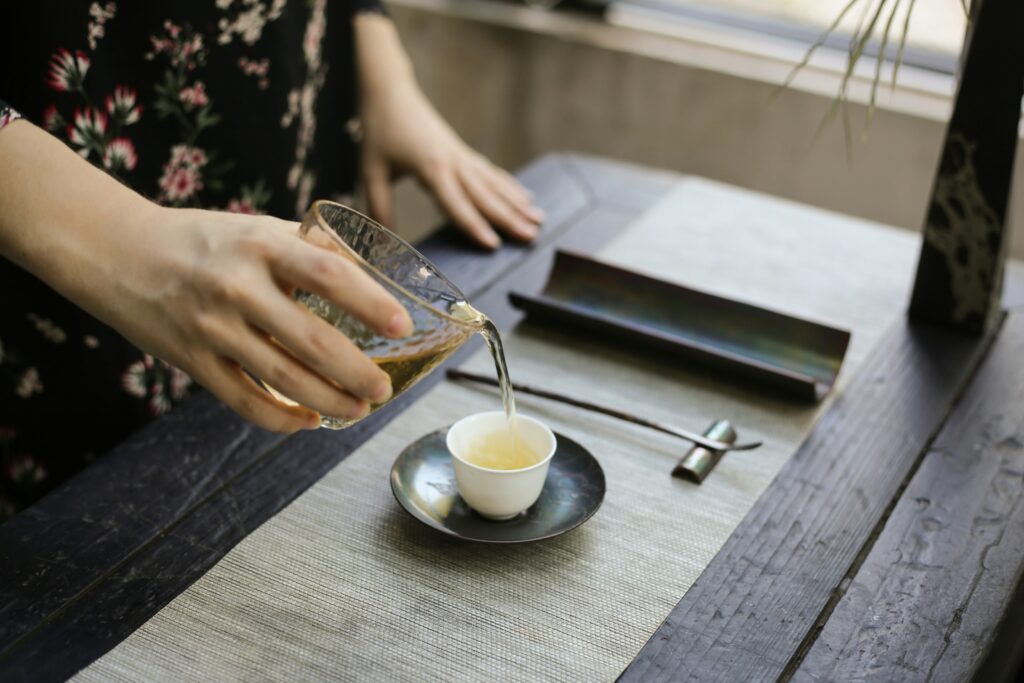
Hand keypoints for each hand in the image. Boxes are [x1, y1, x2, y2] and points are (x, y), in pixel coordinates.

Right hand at [103, 207, 412, 432]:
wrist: (116, 251)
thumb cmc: (200, 239)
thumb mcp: (255, 228)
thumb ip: (307, 246)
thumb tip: (364, 266)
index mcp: (261, 246)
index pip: (329, 275)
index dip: (370, 303)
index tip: (401, 326)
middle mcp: (238, 287)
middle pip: (312, 342)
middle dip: (357, 373)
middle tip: (384, 388)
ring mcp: (213, 328)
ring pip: (282, 379)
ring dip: (329, 401)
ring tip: (359, 409)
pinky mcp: (193, 361)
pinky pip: (244, 401)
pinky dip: (281, 418)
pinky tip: (309, 421)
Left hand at [355, 15, 543, 249]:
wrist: (390, 91)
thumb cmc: (379, 130)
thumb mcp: (371, 170)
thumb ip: (379, 206)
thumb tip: (381, 242)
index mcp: (431, 168)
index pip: (456, 203)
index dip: (474, 226)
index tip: (494, 245)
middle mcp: (453, 162)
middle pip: (486, 196)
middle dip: (510, 218)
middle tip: (532, 237)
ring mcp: (462, 155)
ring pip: (495, 184)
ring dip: (518, 203)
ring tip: (539, 220)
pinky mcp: (463, 151)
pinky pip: (491, 172)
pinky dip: (510, 186)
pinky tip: (526, 197)